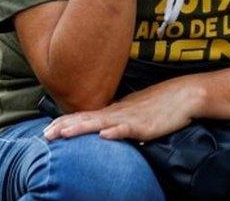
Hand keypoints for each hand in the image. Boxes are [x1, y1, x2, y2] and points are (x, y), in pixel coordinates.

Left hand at [43, 79, 204, 141]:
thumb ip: (117, 118)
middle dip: (65, 127)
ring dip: (82, 128)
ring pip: (102, 123)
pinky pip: (129, 130)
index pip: (85, 116)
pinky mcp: (146, 125)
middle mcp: (119, 113)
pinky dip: (116, 132)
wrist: (185, 94)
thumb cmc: (160, 103)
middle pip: (87, 119)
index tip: (47, 129)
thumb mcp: (134, 110)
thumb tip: (102, 128)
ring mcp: (131, 118)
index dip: (65, 122)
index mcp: (115, 110)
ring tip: (64, 134)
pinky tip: (104, 136)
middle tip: (45, 135)